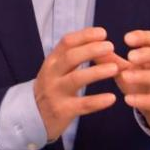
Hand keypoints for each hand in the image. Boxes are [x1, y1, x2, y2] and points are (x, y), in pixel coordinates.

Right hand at [32, 26, 119, 141]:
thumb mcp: (56, 70)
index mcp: (52, 61)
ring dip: (97, 72)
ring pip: (76, 79)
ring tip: (115, 68)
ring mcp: (56, 92)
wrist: (34, 116)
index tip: (103, 33)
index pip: (66, 42)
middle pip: (71, 57)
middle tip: (110, 46)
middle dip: (91, 49)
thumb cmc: (52, 88)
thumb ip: (73, 57)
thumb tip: (99, 42)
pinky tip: (112, 98)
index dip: (85, 35)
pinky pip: (83, 104)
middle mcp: (51, 74)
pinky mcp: (63, 110)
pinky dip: (98, 101)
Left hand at [114, 29, 149, 135]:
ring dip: (142, 76)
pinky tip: (128, 99)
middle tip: (129, 56)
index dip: (142, 37)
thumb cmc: (141, 84)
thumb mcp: (125, 70)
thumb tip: (89, 46)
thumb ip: (110, 60)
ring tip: (125, 76)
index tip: (126, 38)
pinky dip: (142, 100)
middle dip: (147, 54)